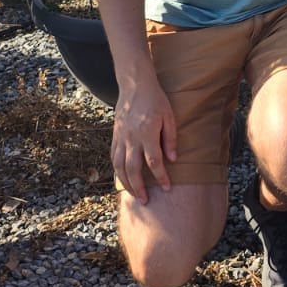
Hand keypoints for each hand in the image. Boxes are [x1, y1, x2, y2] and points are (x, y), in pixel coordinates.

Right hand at [110, 75, 176, 202]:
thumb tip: (173, 159)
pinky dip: (117, 171)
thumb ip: (170, 138)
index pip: (153, 161)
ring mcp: (121, 137)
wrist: (135, 85)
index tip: (167, 188)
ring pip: (119, 166)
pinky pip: (113, 157)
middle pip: (132, 169)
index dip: (160, 177)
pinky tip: (123, 179)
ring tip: (134, 195)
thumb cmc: (156, 100)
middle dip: (139, 187)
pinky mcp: (115, 135)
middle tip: (146, 201)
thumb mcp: (169, 116)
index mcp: (147, 132)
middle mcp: (131, 137)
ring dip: (126, 183)